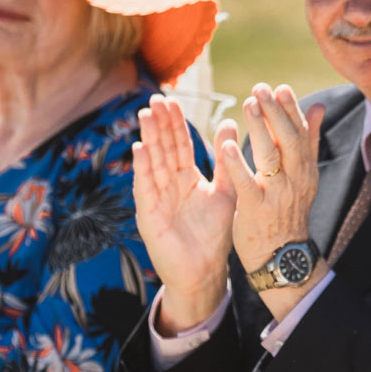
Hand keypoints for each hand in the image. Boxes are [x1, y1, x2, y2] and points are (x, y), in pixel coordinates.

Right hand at [133, 95, 238, 332]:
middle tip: (155, 99)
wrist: (204, 271)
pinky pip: (145, 188)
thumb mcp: (225, 192)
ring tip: (145, 115)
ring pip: (152, 163)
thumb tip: (229, 123)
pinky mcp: (149, 214)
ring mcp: (156, 198)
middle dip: (159, 124)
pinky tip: (141, 149)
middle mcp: (168, 185)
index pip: (179, 144)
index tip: (171, 101)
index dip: (175, 123)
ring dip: (149, 139)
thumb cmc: (214, 235)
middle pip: (163, 148)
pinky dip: (143, 168)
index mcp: (186, 178)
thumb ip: (227, 161)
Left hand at [223, 84, 327, 318]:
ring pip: (271, 158)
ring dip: (260, 129)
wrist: (283, 257)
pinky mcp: (256, 210)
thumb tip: (319, 106)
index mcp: (305, 170)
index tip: (281, 88)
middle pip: (289, 141)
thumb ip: (309, 140)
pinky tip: (226, 146)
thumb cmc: (288, 212)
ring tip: (248, 105)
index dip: (292, 110)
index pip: (301, 134)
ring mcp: (277, 195)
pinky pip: (247, 184)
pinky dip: (237, 164)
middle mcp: (295, 180)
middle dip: (276, 113)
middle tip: (261, 89)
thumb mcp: (304, 176)